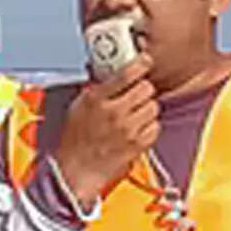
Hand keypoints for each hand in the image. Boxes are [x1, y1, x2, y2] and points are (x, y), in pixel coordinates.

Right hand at [55, 54, 158, 210]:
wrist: (77, 170)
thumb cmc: (75, 139)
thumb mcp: (78, 107)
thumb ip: (96, 89)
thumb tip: (111, 72)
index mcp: (96, 100)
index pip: (126, 74)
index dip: (140, 64)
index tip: (145, 60)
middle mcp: (114, 113)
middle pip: (146, 88)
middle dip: (143, 89)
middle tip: (135, 95)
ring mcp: (128, 129)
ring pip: (154, 106)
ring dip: (146, 108)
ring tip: (134, 114)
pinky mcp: (138, 144)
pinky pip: (155, 126)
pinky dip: (149, 126)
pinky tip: (136, 129)